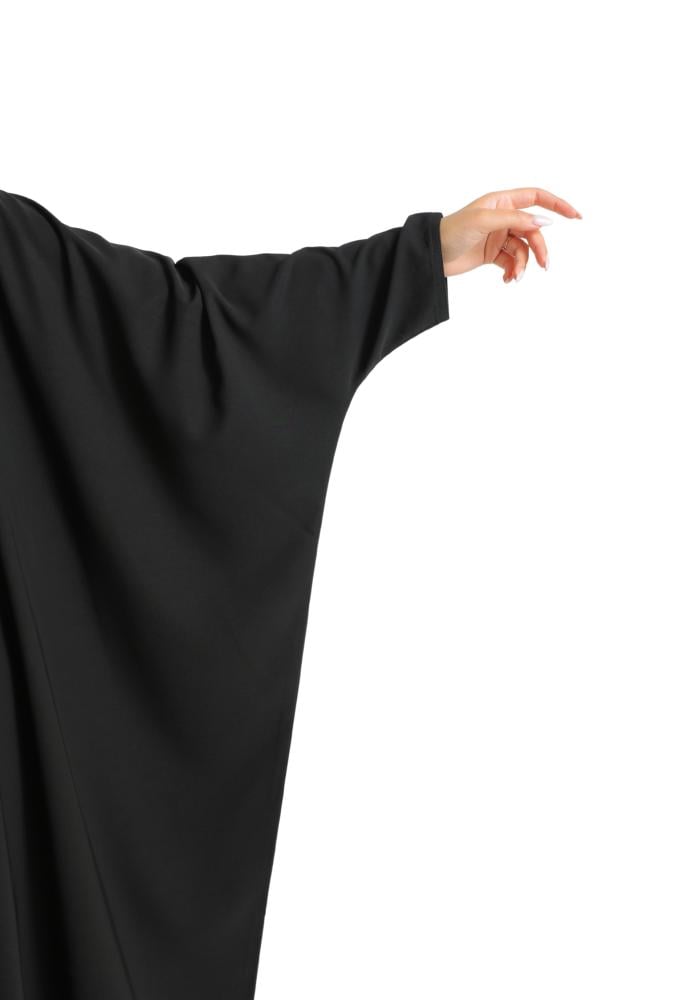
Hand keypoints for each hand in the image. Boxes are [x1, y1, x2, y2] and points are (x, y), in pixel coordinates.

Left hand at [439, 187, 581, 282]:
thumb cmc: (452, 231)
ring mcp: (498, 236)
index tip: (575, 216)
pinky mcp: (492, 254)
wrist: (431, 254)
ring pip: (523, 249)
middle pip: (533, 230)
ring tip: (516, 277)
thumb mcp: (484, 220)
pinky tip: (508, 280)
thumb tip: (544, 222)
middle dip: (539, 248)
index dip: (557, 204)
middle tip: (544, 265)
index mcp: (502, 201)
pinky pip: (512, 262)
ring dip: (523, 264)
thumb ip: (515, 219)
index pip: (537, 197)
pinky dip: (513, 271)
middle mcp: (503, 217)